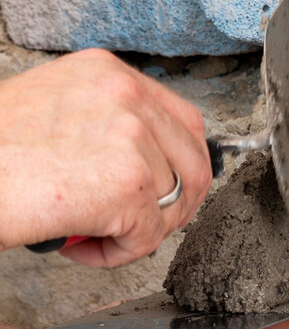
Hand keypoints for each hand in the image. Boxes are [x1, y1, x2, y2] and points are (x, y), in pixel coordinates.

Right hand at [0, 49, 212, 265]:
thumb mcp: (52, 111)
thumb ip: (105, 124)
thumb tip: (153, 160)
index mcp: (108, 73)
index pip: (184, 121)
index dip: (181, 165)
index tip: (165, 193)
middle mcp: (125, 94)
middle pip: (195, 163)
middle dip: (173, 206)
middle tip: (136, 226)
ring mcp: (131, 136)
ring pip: (173, 204)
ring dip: (136, 232)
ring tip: (89, 235)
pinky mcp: (127, 184)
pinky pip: (147, 237)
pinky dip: (116, 255)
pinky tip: (79, 247)